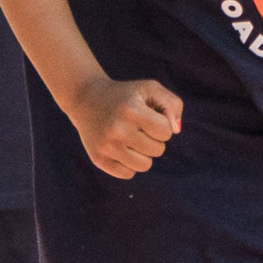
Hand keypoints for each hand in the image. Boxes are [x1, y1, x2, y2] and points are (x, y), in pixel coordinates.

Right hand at [65, 73, 182, 177]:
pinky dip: (129, 164)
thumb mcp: (150, 89)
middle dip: (153, 139)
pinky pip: (128, 174)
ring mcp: (106, 146)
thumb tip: (176, 131)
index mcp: (131, 110)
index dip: (162, 125)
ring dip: (143, 154)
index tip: (150, 117)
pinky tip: (120, 148)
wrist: (85, 99)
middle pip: (158, 150)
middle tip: (138, 127)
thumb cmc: (126, 95)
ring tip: (132, 139)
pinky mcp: (98, 159)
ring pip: (145, 165)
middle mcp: (117, 129)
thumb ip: (172, 104)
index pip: (166, 131)